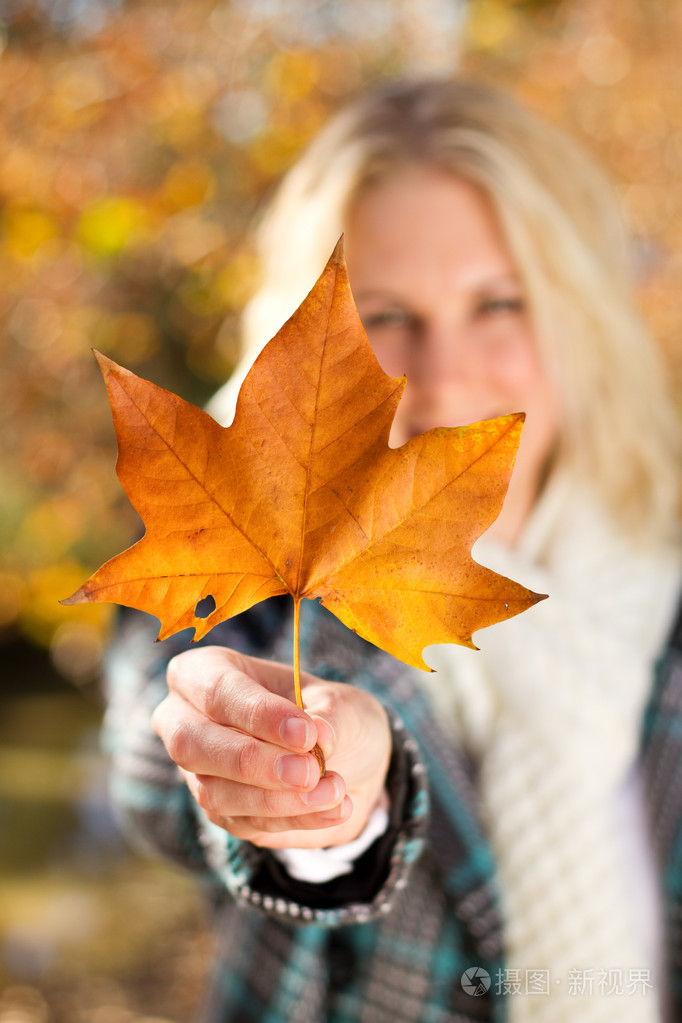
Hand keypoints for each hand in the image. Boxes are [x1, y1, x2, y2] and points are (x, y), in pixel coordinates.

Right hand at [151, 645, 391, 849]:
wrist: (350, 759)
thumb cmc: (331, 713)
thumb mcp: (340, 702)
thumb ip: (328, 715)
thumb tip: (318, 733)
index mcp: (205, 671)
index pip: (216, 690)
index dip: (258, 713)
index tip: (306, 734)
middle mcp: (186, 721)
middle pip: (191, 744)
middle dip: (252, 761)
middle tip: (309, 771)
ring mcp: (199, 772)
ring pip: (215, 793)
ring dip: (279, 799)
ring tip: (335, 790)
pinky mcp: (221, 814)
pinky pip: (247, 824)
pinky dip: (296, 818)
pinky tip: (335, 809)